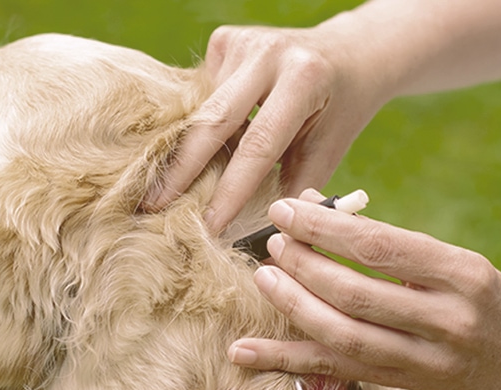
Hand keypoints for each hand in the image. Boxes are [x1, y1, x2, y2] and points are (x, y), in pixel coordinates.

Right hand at [143, 25, 388, 231]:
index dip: (231, 190)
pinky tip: (195, 147)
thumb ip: (293, 188)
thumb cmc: (339, 110)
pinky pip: (200, 95)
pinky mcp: (224, 40)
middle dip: (182, 170)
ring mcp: (242, 41)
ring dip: (187, 150)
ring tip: (165, 188)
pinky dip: (197, 125)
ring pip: (201, 109)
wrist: (348, 54)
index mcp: (303, 79)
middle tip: (153, 207)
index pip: (258, 144)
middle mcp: (268, 53)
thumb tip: (256, 238)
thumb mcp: (328, 150)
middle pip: (213, 120)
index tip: (209, 226)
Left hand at [230, 189, 500, 389]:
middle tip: (273, 242)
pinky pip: (335, 372)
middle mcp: (446, 320)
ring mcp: (425, 360)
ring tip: (263, 277)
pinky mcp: (401, 386)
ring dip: (293, 305)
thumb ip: (386, 240)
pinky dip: (285, 360)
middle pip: (356, 293)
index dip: (324, 227)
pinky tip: (244, 351)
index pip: (380, 246)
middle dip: (304, 265)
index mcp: (461, 274)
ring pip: (343, 335)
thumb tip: (314, 206)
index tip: (285, 209)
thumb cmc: (481, 299)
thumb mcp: (450, 261)